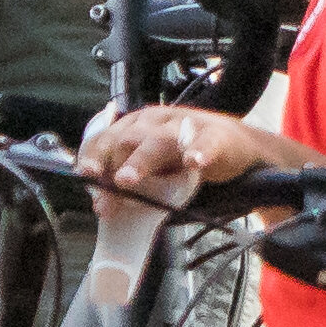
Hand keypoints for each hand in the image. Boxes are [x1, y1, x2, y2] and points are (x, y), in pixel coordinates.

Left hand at [78, 102, 294, 211]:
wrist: (240, 150)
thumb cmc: (189, 160)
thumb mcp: (155, 168)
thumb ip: (129, 180)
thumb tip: (100, 203)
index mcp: (137, 126)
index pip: (107, 138)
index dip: (94, 157)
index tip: (85, 177)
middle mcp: (158, 122)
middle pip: (127, 140)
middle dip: (111, 168)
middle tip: (104, 196)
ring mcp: (187, 128)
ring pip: (159, 141)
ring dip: (141, 161)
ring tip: (128, 179)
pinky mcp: (216, 138)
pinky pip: (205, 144)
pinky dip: (198, 152)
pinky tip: (193, 162)